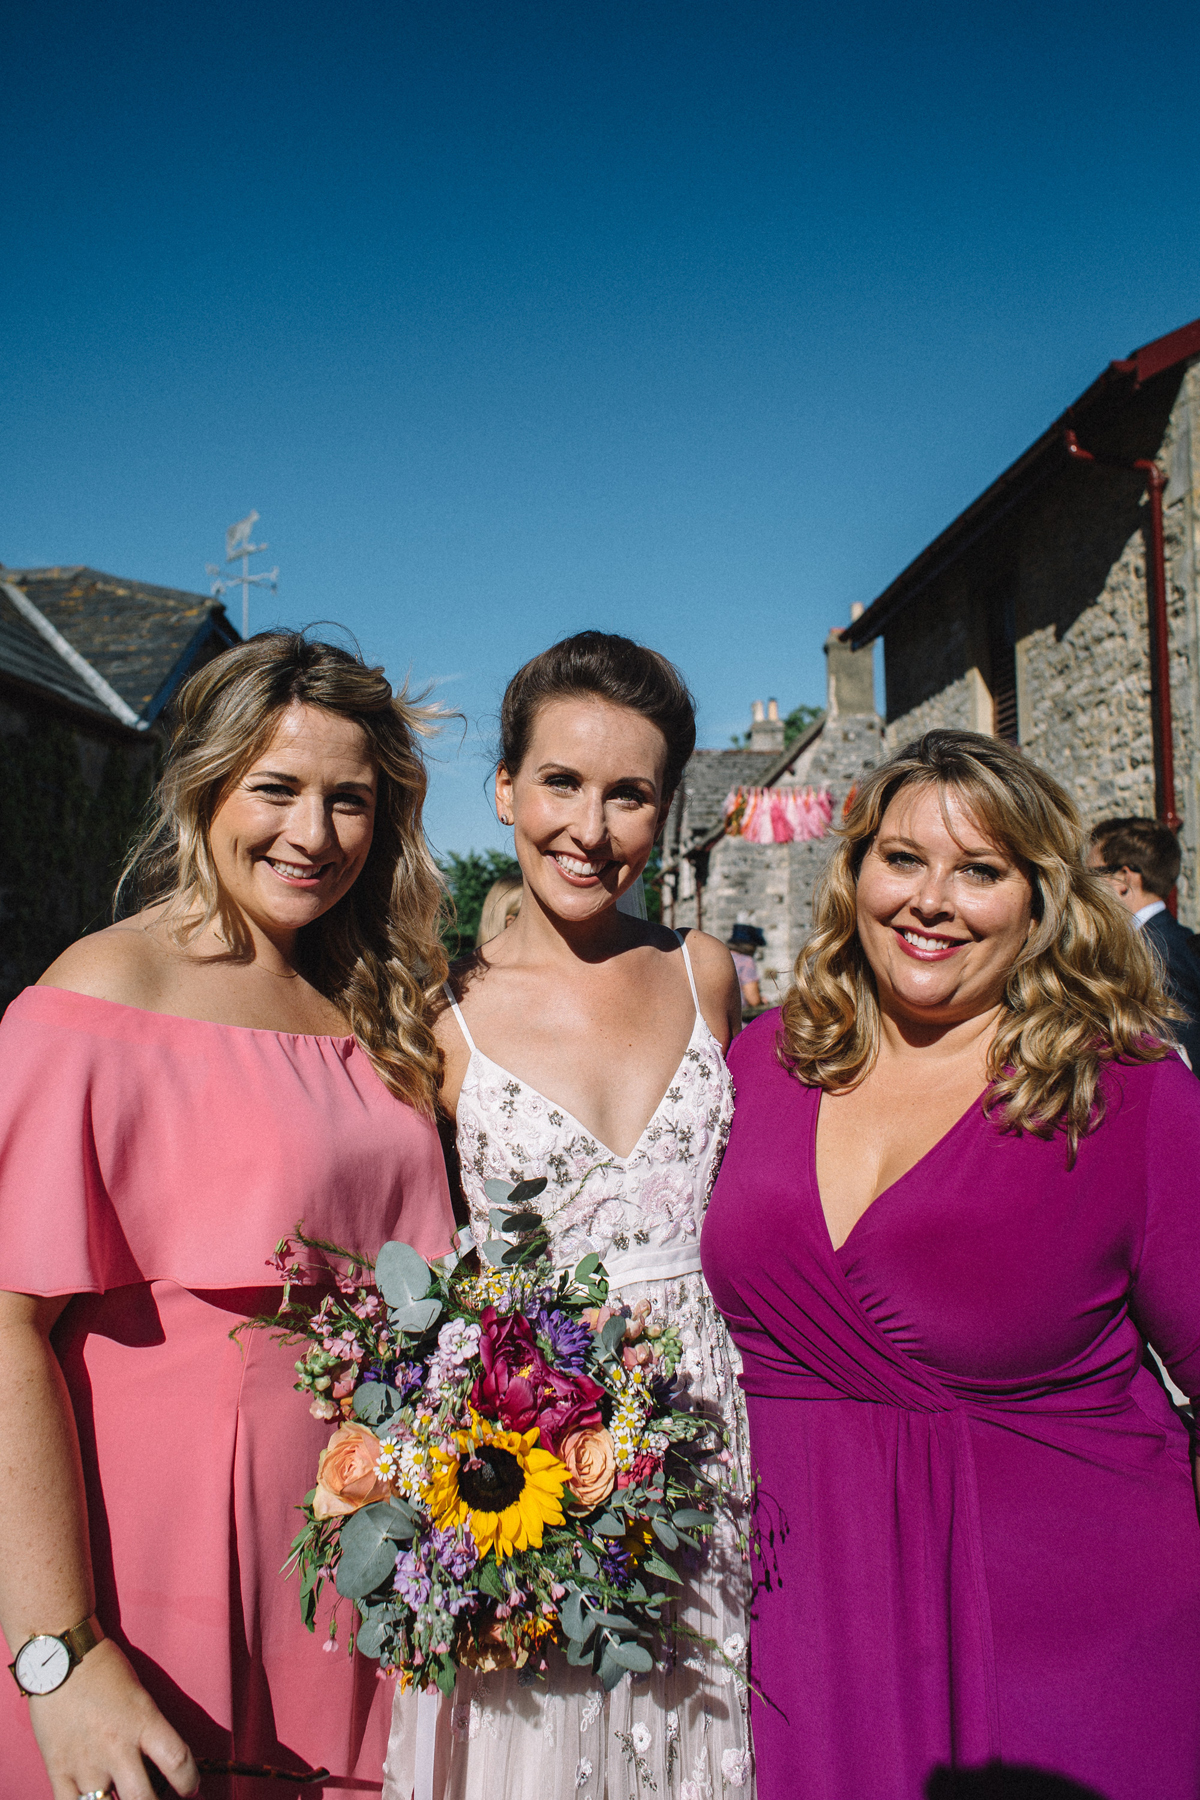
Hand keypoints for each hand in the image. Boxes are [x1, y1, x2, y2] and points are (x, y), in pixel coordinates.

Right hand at [28, 1637, 199, 1799]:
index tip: (190, 1788)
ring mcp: (86, 1762)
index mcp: (144, 1722)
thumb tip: (156, 1765)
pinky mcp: (58, 1769)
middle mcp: (117, 1747)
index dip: (189, 1782)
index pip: (178, 1763)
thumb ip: (148, 1731)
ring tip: (121, 1798)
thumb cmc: (104, 1671)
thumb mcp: (139, 1695)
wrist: (60, 1658)